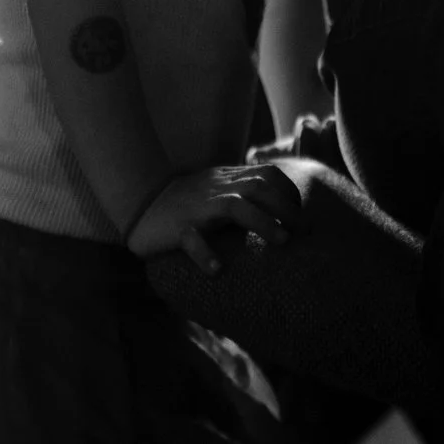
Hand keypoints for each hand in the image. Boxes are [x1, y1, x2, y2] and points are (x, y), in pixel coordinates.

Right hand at [126, 162, 302, 271]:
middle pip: (259, 187)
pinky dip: (205, 253)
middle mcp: (216, 189)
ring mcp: (197, 208)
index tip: (300, 212)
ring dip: (262, 222)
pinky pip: (192, 239)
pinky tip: (217, 270)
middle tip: (304, 230)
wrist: (140, 200)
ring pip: (234, 206)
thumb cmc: (184, 199)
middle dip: (286, 207)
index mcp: (227, 180)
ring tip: (282, 241)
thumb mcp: (216, 187)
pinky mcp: (177, 228)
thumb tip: (277, 202)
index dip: (288, 190)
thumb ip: (242, 189)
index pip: (267, 173)